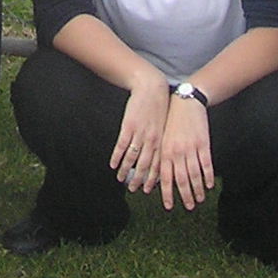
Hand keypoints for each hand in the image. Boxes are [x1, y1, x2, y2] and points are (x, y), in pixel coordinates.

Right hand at [110, 71, 170, 193]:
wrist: (151, 87)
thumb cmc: (158, 107)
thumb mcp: (164, 125)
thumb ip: (160, 141)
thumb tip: (157, 157)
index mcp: (162, 141)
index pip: (158, 165)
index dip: (152, 179)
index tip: (147, 190)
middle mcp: (152, 140)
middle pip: (144, 165)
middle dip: (138, 179)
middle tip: (132, 189)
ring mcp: (140, 133)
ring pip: (132, 158)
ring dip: (125, 170)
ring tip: (120, 179)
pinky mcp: (129, 126)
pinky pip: (122, 145)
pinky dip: (117, 156)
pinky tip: (113, 164)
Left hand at [155, 94, 215, 209]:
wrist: (185, 103)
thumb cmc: (172, 123)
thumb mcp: (164, 140)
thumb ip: (164, 159)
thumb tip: (162, 180)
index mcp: (165, 152)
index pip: (165, 178)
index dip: (167, 193)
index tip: (169, 206)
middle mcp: (177, 152)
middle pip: (181, 179)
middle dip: (185, 196)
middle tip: (189, 207)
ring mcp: (191, 148)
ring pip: (194, 174)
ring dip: (198, 189)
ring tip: (200, 199)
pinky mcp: (203, 143)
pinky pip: (206, 164)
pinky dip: (208, 176)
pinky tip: (209, 185)